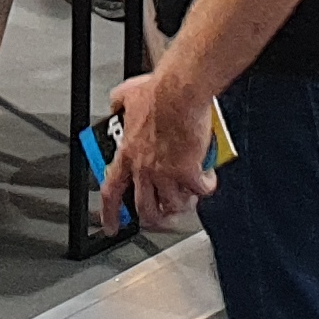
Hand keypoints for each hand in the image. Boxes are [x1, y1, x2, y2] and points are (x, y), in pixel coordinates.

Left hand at [99, 69, 222, 232]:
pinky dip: (206, 187)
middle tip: (161, 219)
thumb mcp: (127, 95)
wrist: (181, 92)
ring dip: (182, 203)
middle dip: (154, 219)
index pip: (111, 192)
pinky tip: (207, 178)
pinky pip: (201, 190)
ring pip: (174, 204)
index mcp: (128, 154)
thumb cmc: (158, 92)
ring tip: (189, 195)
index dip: (110, 213)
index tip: (112, 226)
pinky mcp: (190, 171)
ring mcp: (167, 173)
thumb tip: (116, 103)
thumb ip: (119, 104)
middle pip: (145, 208)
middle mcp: (145, 168)